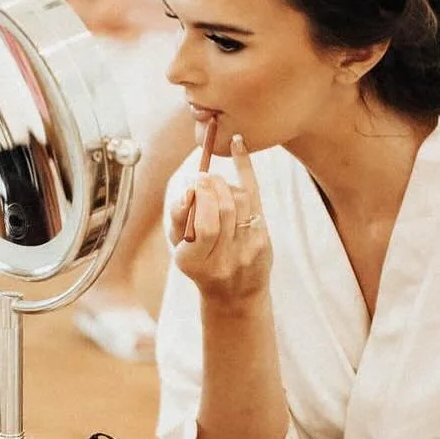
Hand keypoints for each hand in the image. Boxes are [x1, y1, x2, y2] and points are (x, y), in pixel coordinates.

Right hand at [169, 131, 271, 304]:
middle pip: (223, 208)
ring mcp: (247, 250)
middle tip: (203, 179)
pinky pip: (254, 196)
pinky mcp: (262, 239)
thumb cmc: (200, 264)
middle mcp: (223, 259)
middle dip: (211, 186)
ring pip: (239, 200)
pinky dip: (244, 167)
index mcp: (193, 261)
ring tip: (214, 186)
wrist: (234, 294)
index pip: (202, 224)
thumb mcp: (179, 248)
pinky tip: (238, 144)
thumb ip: (177, 220)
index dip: (198, 200)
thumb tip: (189, 190)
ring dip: (224, 185)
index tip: (192, 188)